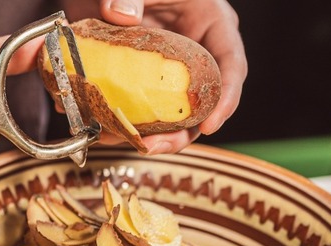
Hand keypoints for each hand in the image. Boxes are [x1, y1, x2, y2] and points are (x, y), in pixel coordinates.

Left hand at [64, 0, 246, 153]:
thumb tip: (121, 15)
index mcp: (211, 25)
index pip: (231, 67)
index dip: (225, 99)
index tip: (211, 125)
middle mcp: (191, 56)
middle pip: (198, 104)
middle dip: (179, 133)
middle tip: (155, 146)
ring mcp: (162, 73)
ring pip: (165, 115)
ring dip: (145, 134)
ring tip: (123, 141)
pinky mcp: (134, 82)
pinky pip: (131, 108)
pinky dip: (115, 120)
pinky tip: (99, 126)